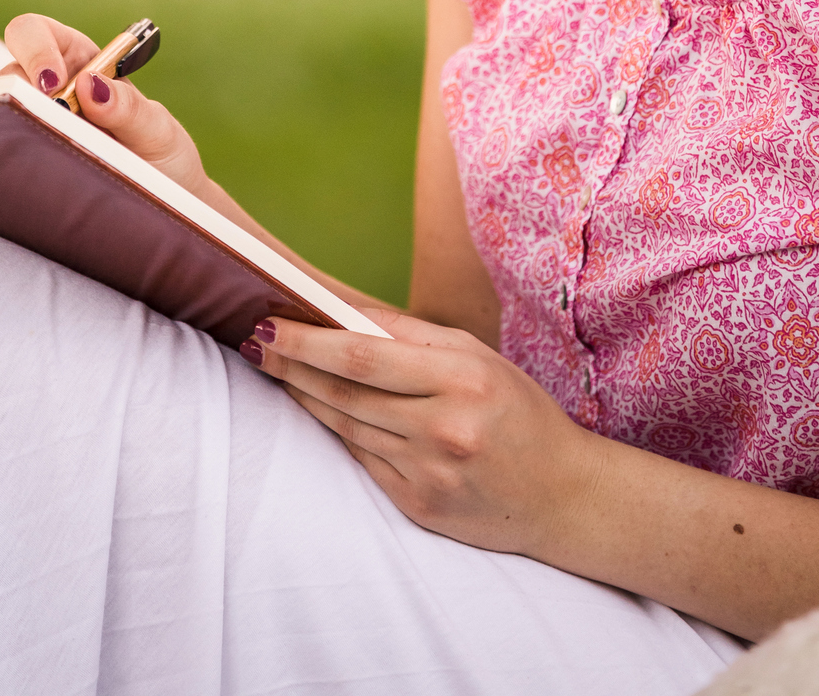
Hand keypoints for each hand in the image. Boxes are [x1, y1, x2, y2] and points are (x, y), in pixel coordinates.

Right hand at [0, 11, 207, 194]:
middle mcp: (49, 91)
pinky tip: (44, 179)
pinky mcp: (29, 162)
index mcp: (79, 62)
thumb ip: (129, 107)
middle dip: (18, 91)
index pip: (36, 32)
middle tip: (48, 119)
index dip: (36, 49)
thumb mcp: (157, 130)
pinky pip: (7, 155)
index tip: (55, 83)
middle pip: (7, 73)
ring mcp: (35, 127)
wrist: (165, 206)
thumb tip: (88, 84)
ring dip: (21, 131)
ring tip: (57, 157)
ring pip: (2, 116)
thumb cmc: (162, 159)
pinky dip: (17, 162)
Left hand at [241, 310, 604, 559]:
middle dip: (291, 365)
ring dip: (304, 396)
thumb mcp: (476, 356)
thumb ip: (409, 334)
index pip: (362, 356)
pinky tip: (317, 408)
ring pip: (346, 427)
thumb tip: (342, 310)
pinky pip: (364, 461)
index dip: (307, 341)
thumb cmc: (517, 410)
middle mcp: (443, 429)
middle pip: (344, 392)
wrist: (564, 495)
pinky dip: (337, 431)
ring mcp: (429, 474)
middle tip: (254, 341)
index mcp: (461, 379)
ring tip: (275, 368)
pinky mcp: (420, 507)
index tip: (269, 322)